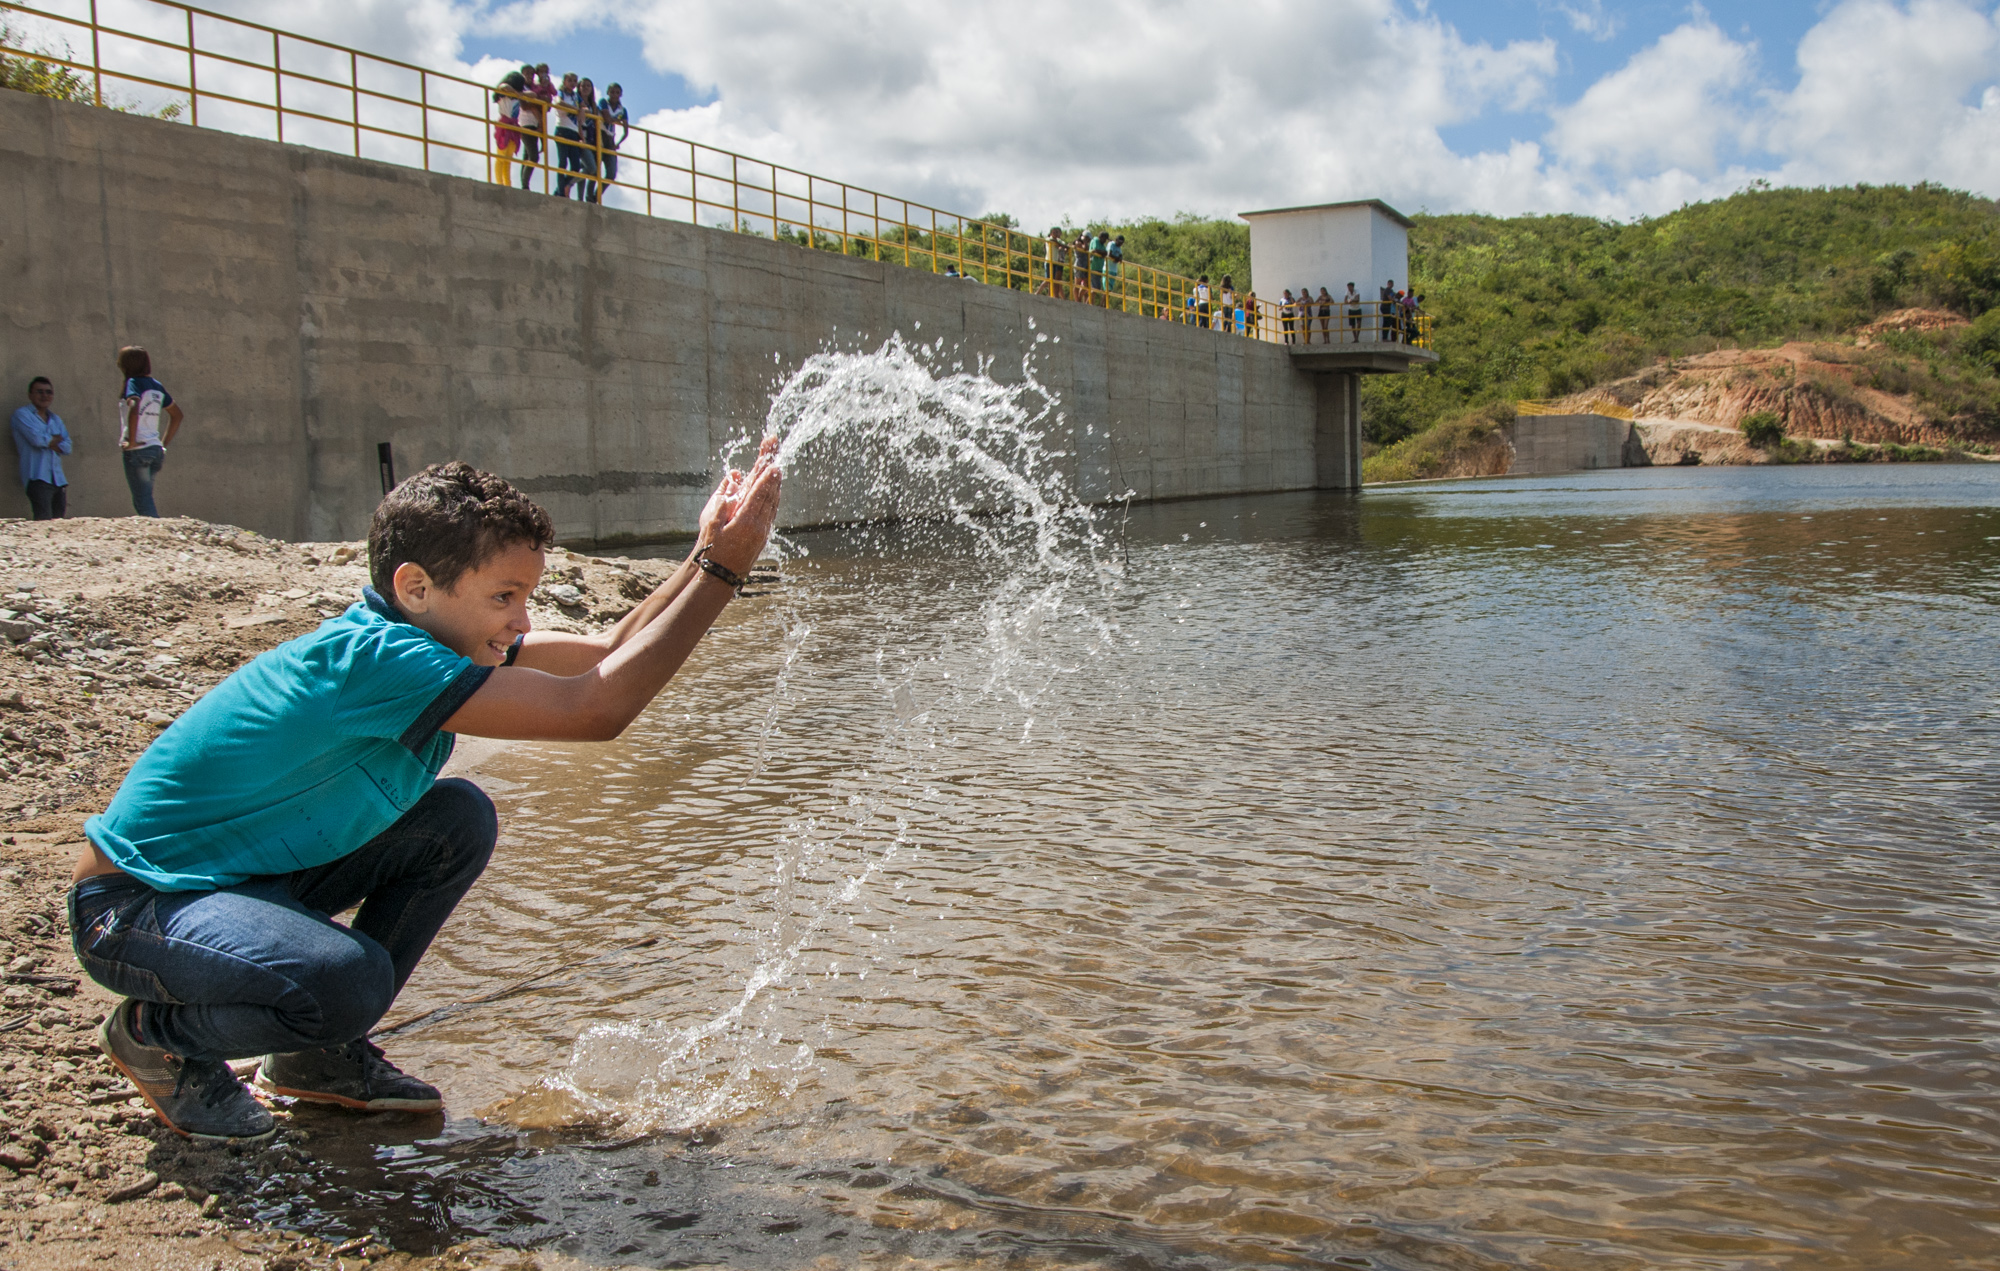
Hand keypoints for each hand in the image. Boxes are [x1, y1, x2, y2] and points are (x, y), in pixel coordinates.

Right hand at [702, 438, 781, 575]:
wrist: (721, 577)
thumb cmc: (712, 551)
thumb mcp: (710, 526)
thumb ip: (721, 505)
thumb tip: (729, 487)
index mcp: (745, 522)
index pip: (758, 496)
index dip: (766, 479)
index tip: (773, 465)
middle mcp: (758, 528)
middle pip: (769, 499)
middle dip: (773, 480)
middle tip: (778, 464)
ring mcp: (762, 534)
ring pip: (772, 508)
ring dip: (775, 491)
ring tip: (777, 477)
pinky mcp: (762, 540)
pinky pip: (771, 516)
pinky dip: (773, 503)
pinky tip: (773, 498)